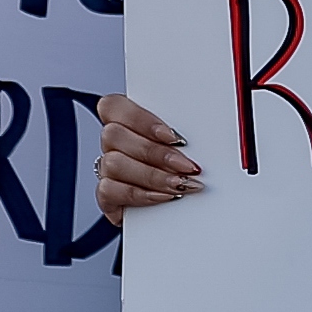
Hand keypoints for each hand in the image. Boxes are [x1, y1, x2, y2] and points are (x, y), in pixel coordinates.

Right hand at [95, 89, 203, 218]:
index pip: (114, 106)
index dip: (141, 119)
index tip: (173, 136)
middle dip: (156, 153)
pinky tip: (164, 196)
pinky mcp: (106, 197)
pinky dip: (141, 195)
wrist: (188, 205)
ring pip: (113, 164)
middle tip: (187, 166)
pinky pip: (110, 191)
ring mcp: (106, 170)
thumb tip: (205, 123)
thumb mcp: (185, 140)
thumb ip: (182, 127)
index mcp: (128, 121)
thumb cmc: (185, 163)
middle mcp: (113, 143)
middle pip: (114, 135)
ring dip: (152, 175)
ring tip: (180, 184)